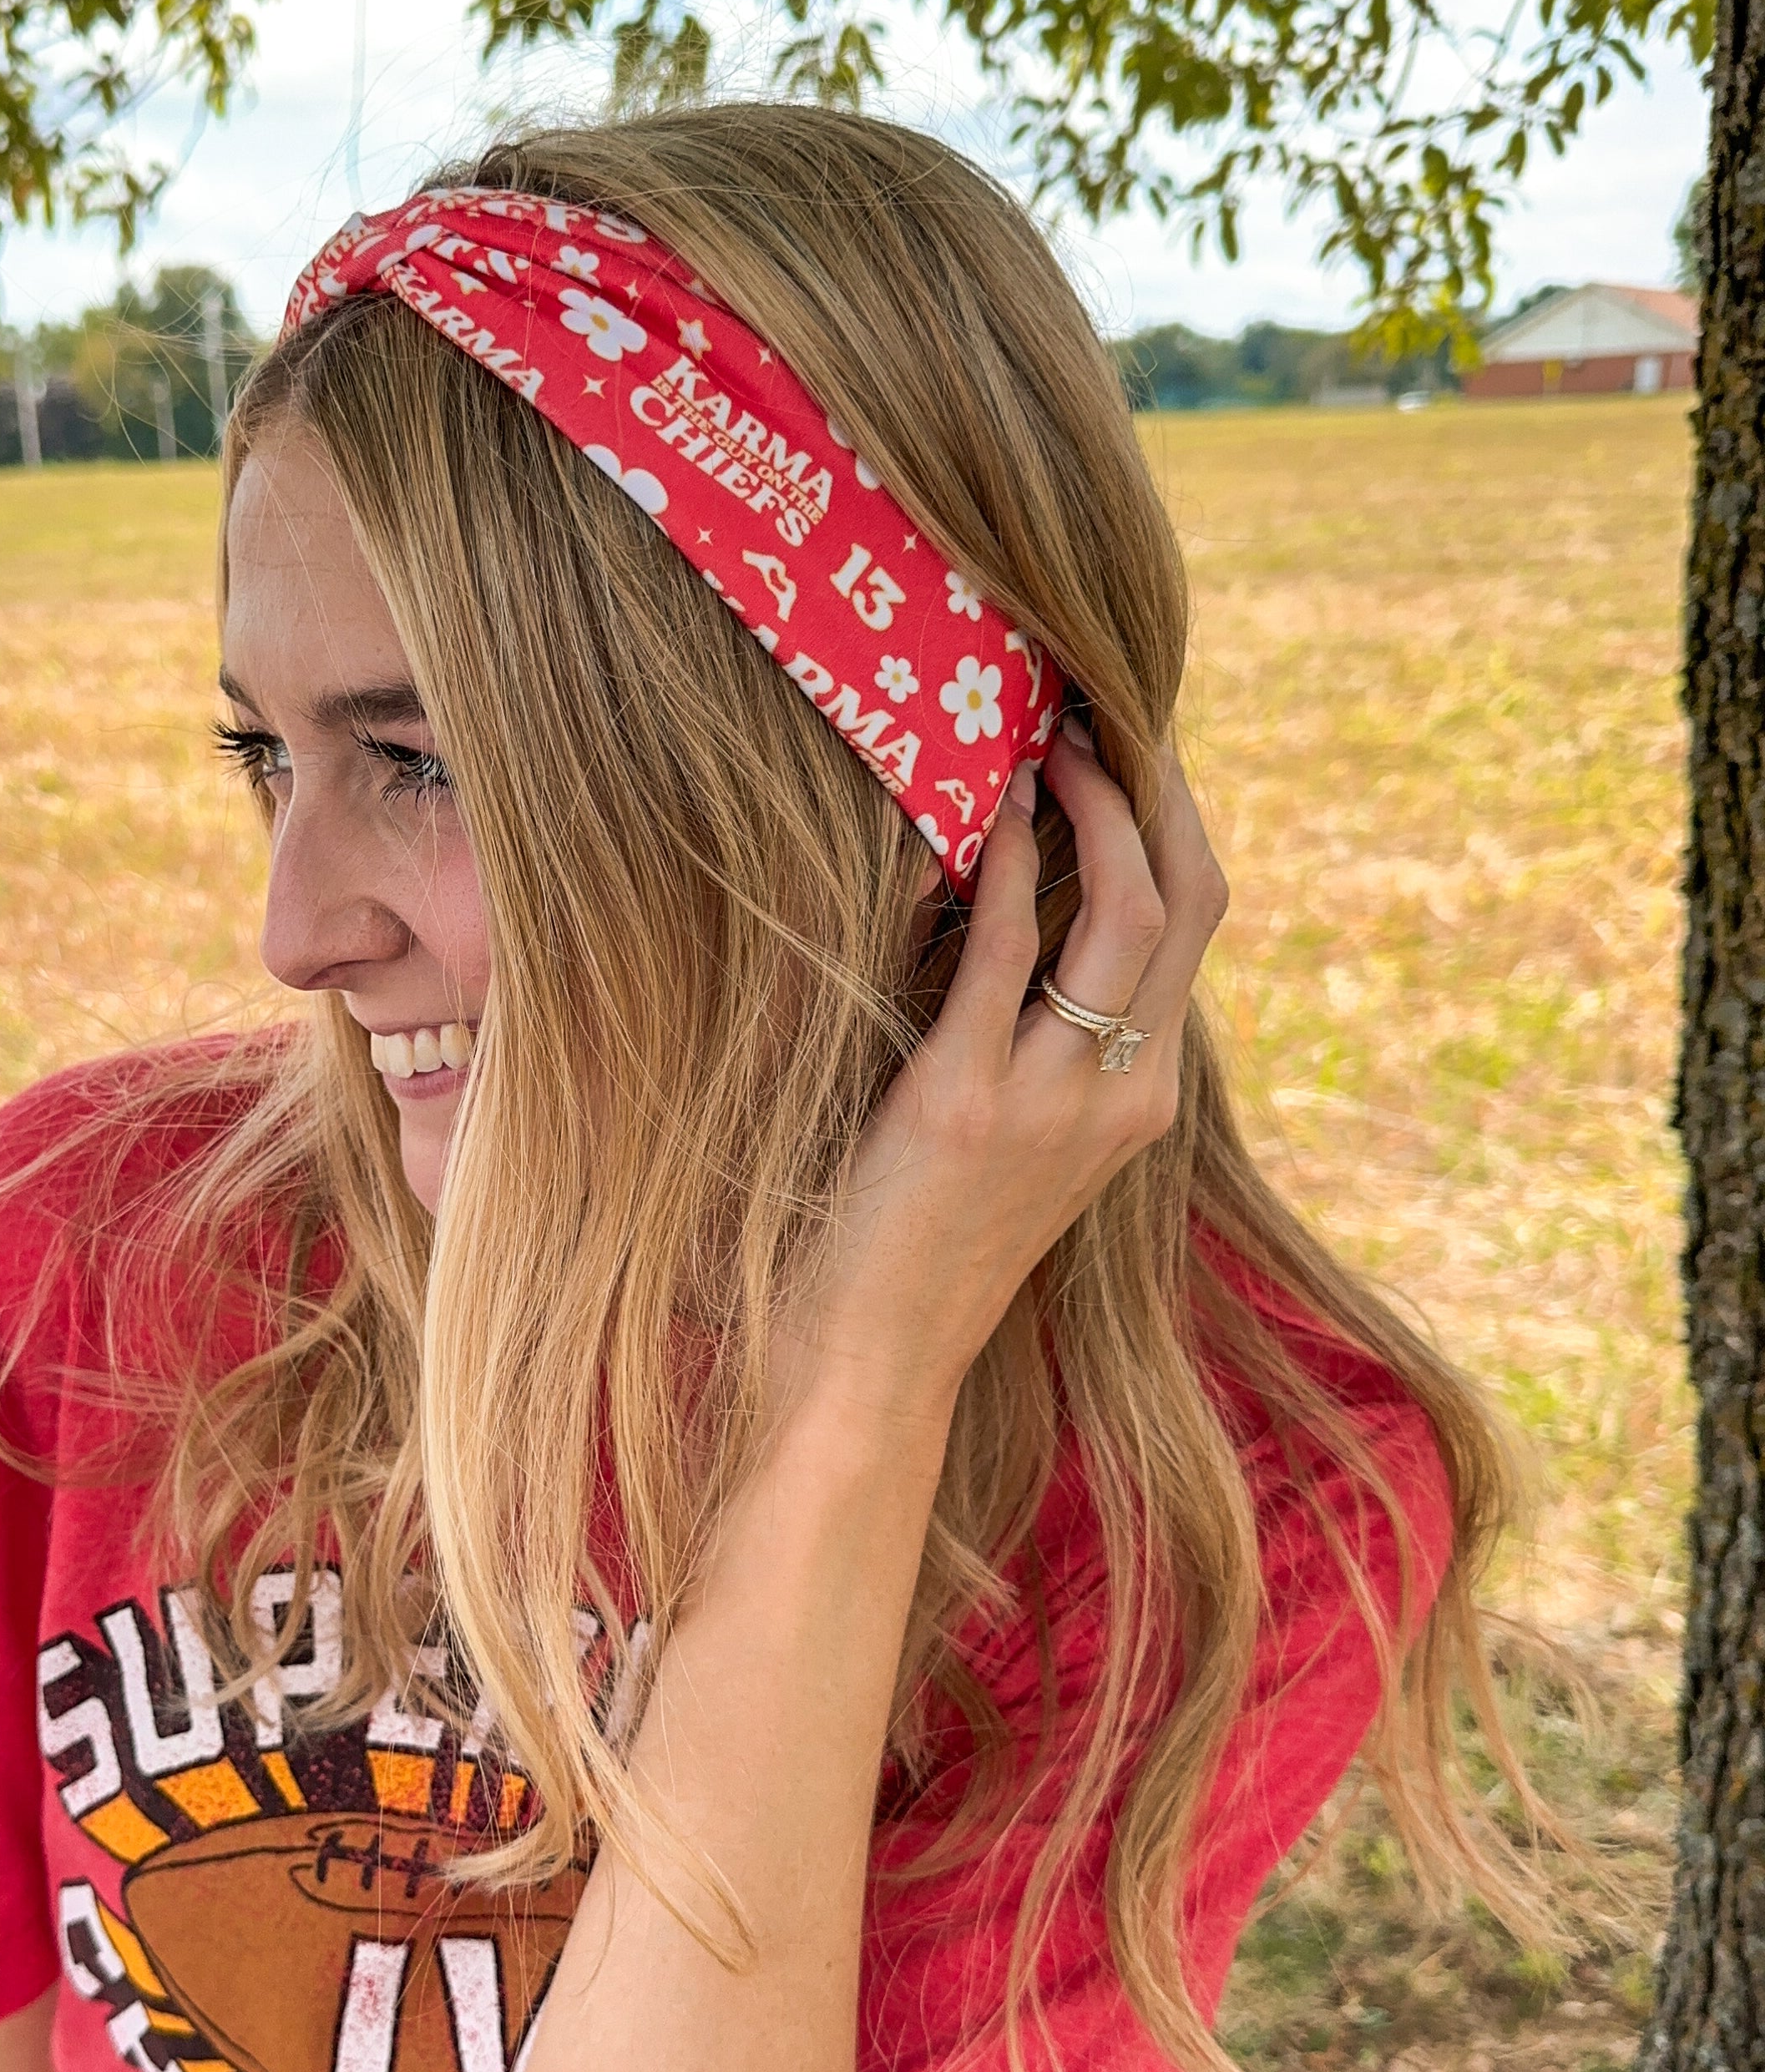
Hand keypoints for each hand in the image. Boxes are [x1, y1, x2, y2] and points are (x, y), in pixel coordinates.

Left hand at [787, 718, 1227, 1434]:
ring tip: (1042, 739)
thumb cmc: (921, 1242)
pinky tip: (981, 814)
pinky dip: (1001, 868)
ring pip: (1127, 912)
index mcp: (1143, 1099)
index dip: (1172, 821)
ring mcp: (1055, 1102)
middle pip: (1190, 899)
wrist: (876, 1359)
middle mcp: (1123, 1096)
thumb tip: (1009, 908)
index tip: (1125, 745)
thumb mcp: (1013, 1137)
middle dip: (1153, 789)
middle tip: (1093, 711)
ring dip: (1093, 805)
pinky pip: (1005, 954)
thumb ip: (1035, 1043)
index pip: (1195, 922)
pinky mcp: (966, 1106)